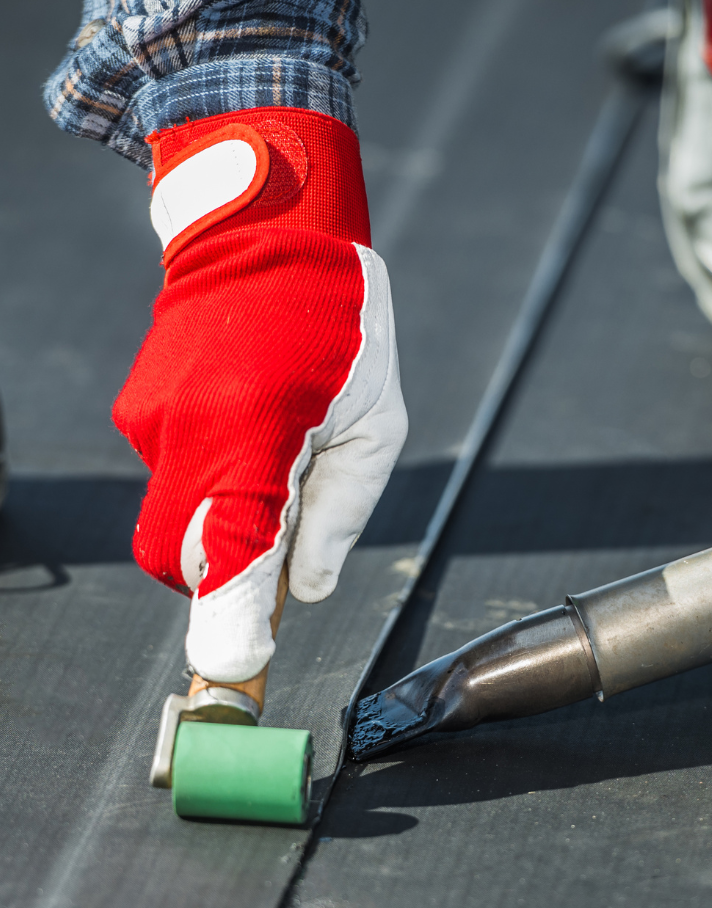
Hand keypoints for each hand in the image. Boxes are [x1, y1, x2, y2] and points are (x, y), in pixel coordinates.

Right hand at [115, 109, 406, 679]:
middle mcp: (187, 432)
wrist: (264, 231)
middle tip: (283, 561)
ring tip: (284, 464)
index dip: (230, 624)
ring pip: (176, 525)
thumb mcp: (377, 425)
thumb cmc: (341, 323)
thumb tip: (306, 590)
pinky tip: (255, 432)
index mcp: (256, 432)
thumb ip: (341, 514)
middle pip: (187, 560)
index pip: (231, 553)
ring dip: (227, 529)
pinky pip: (175, 480)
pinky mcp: (138, 414)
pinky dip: (214, 486)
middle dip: (229, 584)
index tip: (234, 676)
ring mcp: (151, 424)